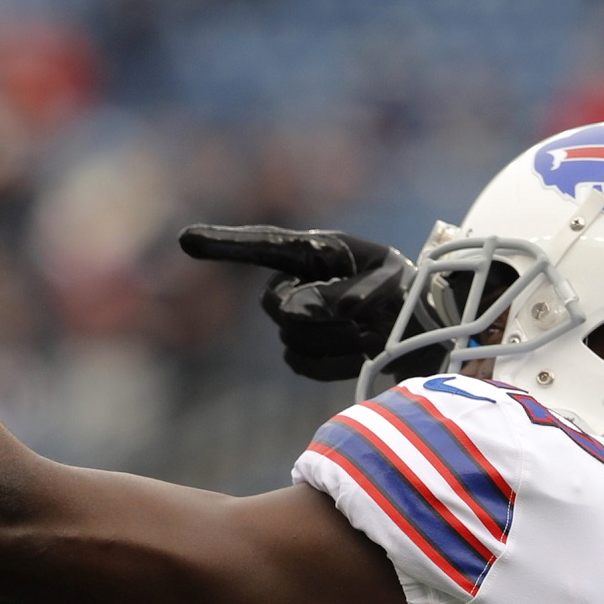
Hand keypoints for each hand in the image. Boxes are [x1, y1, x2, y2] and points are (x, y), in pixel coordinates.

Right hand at [179, 224, 423, 382]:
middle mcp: (295, 283)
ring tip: (371, 333)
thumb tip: (305, 312)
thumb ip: (349, 292)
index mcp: (314, 251)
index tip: (185, 240)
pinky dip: (335, 363)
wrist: (418, 331)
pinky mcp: (299, 353)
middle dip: (320, 315)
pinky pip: (302, 363)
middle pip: (278, 306)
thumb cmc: (406, 293)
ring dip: (337, 341)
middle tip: (365, 318)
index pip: (264, 245)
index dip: (225, 244)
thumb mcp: (390, 283)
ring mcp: (293, 321)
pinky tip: (360, 354)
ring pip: (293, 338)